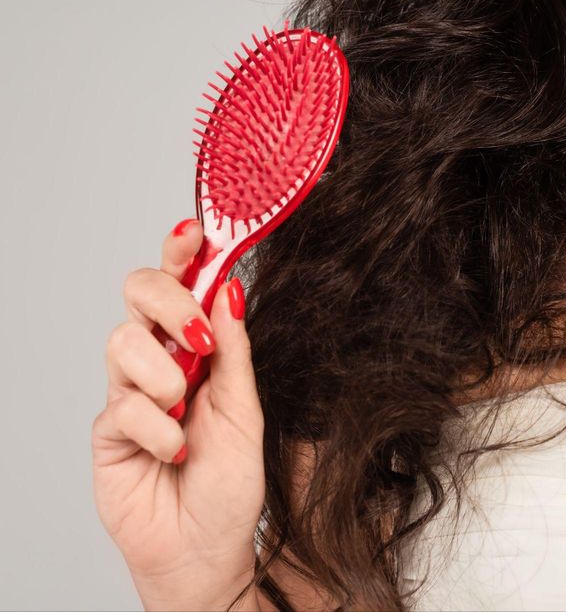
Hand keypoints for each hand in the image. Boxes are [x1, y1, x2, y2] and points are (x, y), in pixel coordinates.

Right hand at [92, 218, 265, 609]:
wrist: (207, 547)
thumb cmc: (230, 484)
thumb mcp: (247, 411)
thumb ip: (234, 352)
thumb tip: (229, 290)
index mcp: (198, 350)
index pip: (182, 286)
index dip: (181, 254)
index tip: (194, 230)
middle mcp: (160, 361)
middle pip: (138, 293)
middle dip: (167, 302)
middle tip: (195, 337)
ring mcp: (129, 392)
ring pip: (123, 342)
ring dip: (165, 378)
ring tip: (186, 415)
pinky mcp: (107, 429)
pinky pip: (122, 404)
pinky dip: (159, 430)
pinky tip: (176, 454)